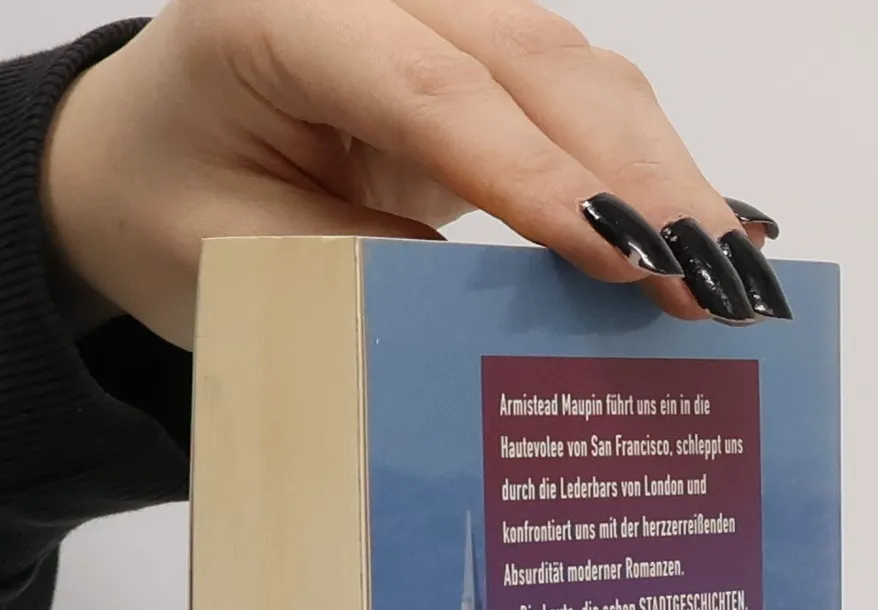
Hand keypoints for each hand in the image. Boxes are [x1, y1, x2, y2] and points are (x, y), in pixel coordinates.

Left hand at [41, 0, 788, 344]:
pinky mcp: (479, 52)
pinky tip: (711, 229)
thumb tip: (522, 312)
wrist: (146, 155)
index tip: (620, 258)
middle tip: (711, 284)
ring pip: (576, 69)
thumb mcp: (240, 263)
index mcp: (275, 13)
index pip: (429, 86)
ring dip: (663, 172)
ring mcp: (437, 8)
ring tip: (731, 276)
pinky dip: (647, 165)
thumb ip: (367, 271)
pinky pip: (578, 96)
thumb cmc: (174, 209)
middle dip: (634, 176)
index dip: (532, 175)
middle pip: (531, 62)